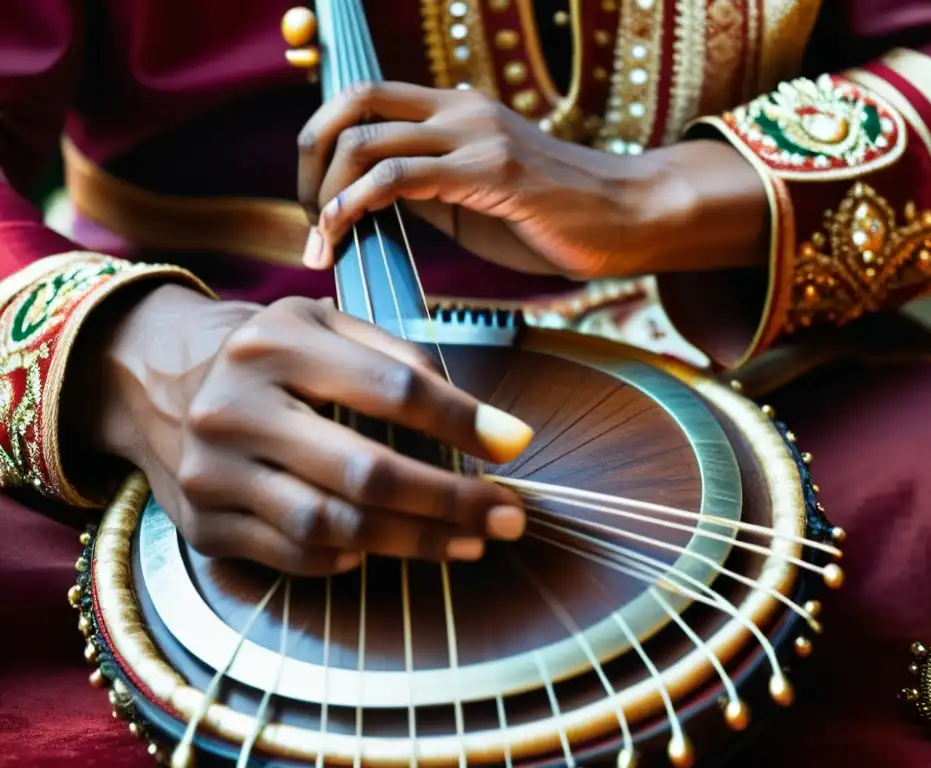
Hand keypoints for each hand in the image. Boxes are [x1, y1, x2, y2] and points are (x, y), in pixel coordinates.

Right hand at [82, 285, 532, 575]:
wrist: (151, 379)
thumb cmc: (264, 352)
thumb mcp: (321, 324)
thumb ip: (397, 357)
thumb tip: (485, 424)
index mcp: (278, 343)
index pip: (393, 389)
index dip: (463, 422)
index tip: (514, 444)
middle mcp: (237, 409)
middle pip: (366, 473)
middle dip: (452, 502)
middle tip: (509, 517)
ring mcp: (213, 474)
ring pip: (334, 528)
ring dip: (415, 542)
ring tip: (469, 543)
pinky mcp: (203, 525)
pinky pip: (297, 557)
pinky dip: (352, 558)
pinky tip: (387, 547)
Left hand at [296, 81, 666, 279]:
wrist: (628, 218)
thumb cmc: (557, 217)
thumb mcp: (476, 200)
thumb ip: (427, 189)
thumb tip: (368, 201)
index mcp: (456, 110)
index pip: (366, 97)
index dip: (323, 136)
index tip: (311, 194)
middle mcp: (460, 108)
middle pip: (352, 101)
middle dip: (309, 156)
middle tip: (305, 214)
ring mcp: (475, 134)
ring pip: (364, 138)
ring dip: (323, 193)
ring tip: (318, 240)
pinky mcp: (489, 171)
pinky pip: (395, 177)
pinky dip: (352, 206)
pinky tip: (340, 235)